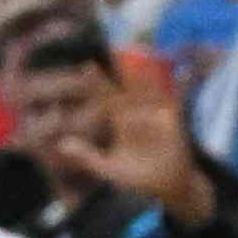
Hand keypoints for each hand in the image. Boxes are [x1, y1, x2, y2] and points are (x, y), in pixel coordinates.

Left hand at [91, 57, 217, 222]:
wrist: (166, 191)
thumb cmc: (137, 180)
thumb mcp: (108, 169)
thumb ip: (86, 156)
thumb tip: (61, 144)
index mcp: (121, 123)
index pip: (108, 99)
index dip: (98, 83)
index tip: (88, 66)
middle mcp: (138, 114)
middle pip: (129, 87)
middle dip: (123, 69)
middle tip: (114, 46)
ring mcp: (157, 115)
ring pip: (150, 89)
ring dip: (146, 71)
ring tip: (140, 51)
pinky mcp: (174, 120)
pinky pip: (175, 100)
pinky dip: (176, 86)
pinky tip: (175, 71)